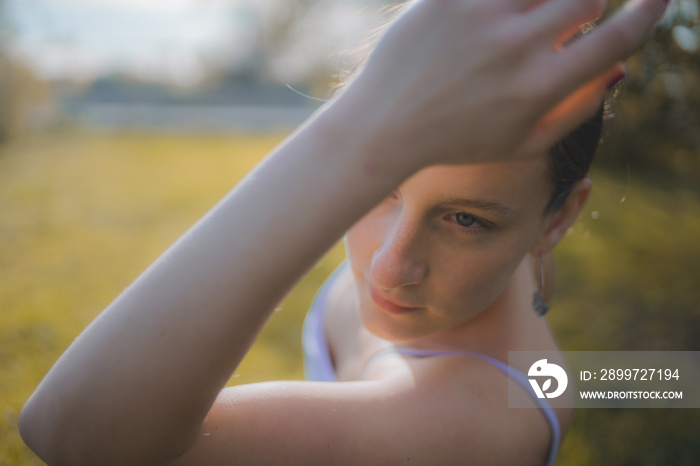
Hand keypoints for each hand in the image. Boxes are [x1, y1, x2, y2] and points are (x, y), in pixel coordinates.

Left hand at [329, 0, 666, 169]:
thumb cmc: (457, 140)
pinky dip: (505, 1)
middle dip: (589, 2)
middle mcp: (516, 47)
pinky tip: (497, 15)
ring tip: (527, 22)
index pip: (615, 40)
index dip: (646, 15)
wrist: (385, 127)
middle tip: (570, 15)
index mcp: (539, 88)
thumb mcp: (521, 143)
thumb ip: (576, 112)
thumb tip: (619, 69)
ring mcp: (479, 17)